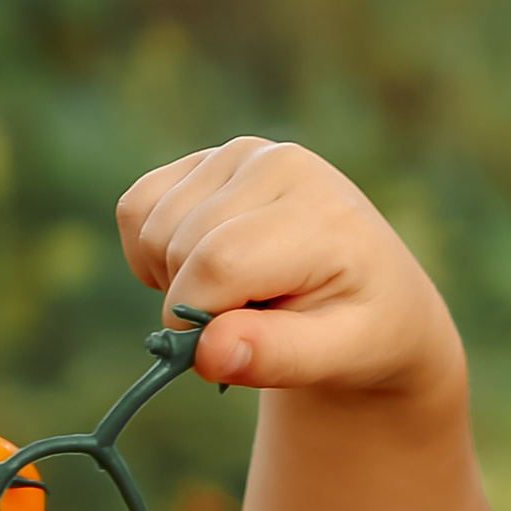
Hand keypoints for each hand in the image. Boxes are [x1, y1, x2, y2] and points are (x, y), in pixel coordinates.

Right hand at [116, 138, 463, 405]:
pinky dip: (150, 253)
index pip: (219, 262)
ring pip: (150, 227)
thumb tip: (206, 353)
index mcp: (320, 210)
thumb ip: (277, 356)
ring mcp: (238, 154)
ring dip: (171, 279)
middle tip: (247, 321)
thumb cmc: (360, 329)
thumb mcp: (339, 355)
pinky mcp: (203, 160)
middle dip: (191, 304)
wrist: (374, 293)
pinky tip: (202, 270)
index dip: (198, 317)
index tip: (221, 348)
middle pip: (178, 246)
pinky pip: (136, 207)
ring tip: (235, 295)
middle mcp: (277, 164)